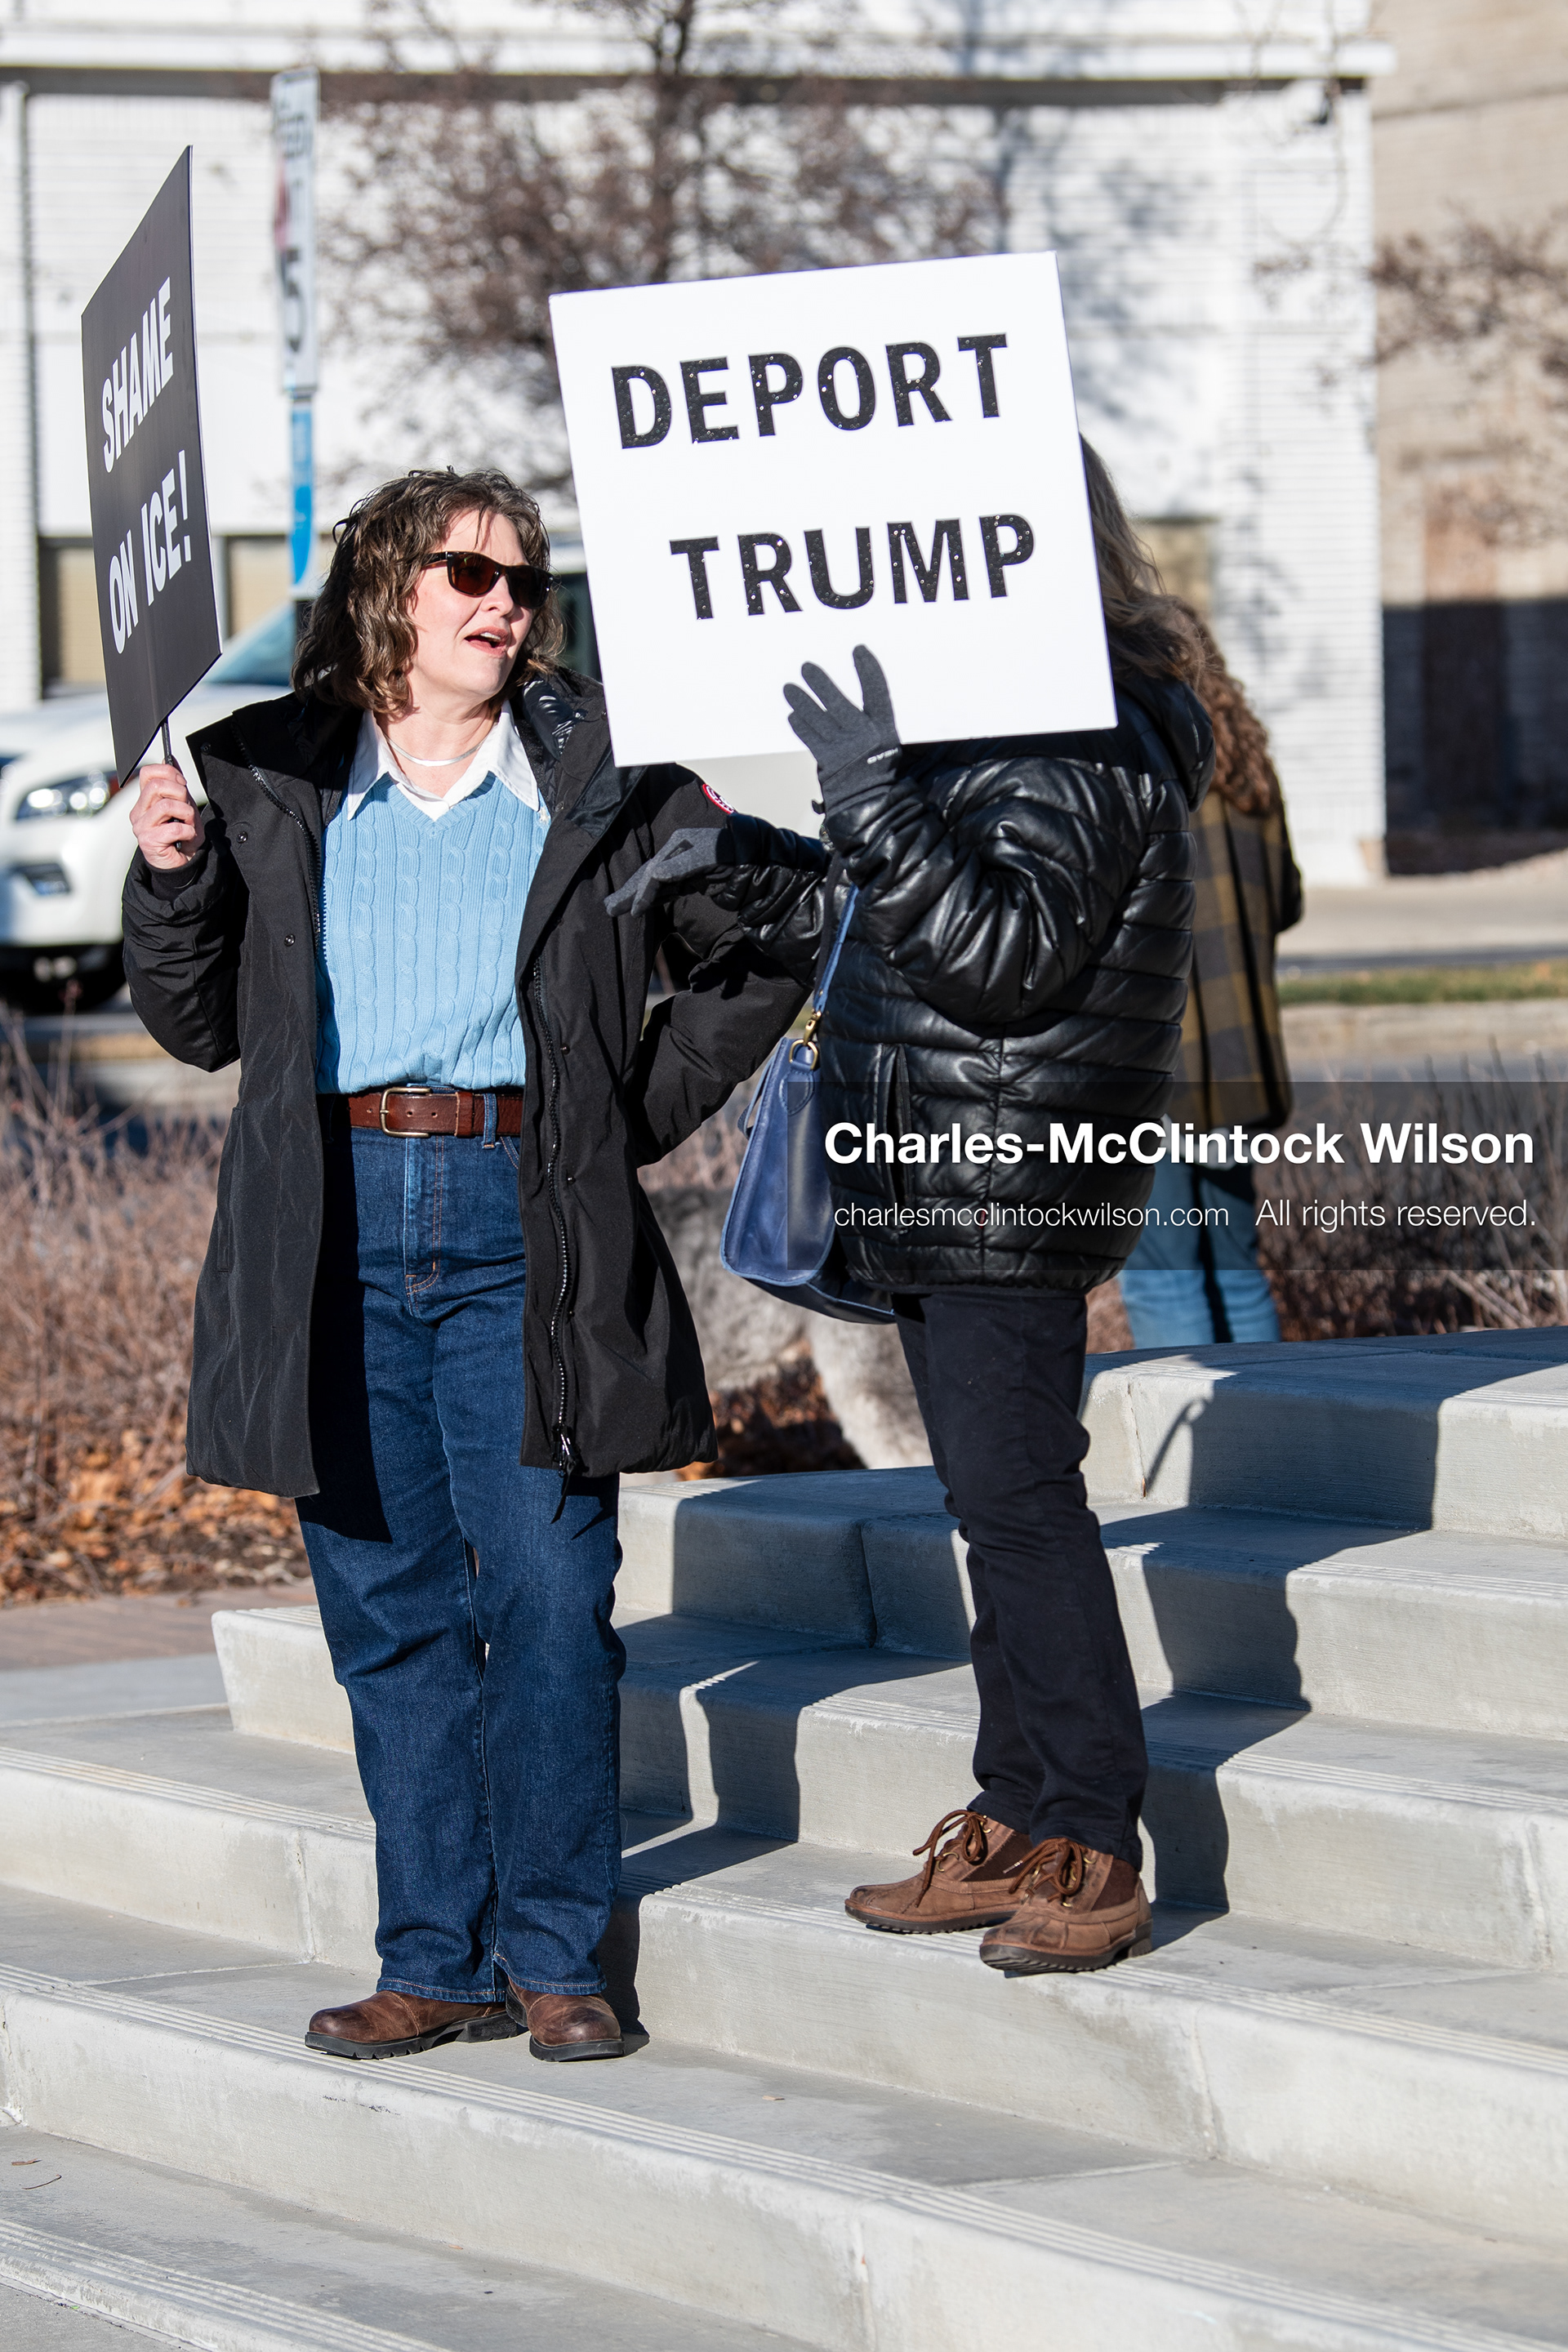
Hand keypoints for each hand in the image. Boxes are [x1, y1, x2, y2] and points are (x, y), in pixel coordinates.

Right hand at [130, 761, 205, 871]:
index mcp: (144, 801)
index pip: (148, 773)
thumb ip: (176, 783)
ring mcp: (141, 827)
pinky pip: (174, 827)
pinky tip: (186, 836)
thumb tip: (170, 758)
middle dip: (180, 794)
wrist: (181, 864)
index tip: (182, 784)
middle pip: (157, 786)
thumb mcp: (183, 805)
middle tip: (187, 808)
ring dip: (187, 814)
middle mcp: (138, 812)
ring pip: (166, 805)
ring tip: (188, 824)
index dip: (168, 773)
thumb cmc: (181, 837)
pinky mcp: (148, 841)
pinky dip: (188, 831)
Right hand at [605, 826, 731, 918]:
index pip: (654, 870)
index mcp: (680, 843)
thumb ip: (683, 866)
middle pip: (649, 875)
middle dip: (631, 893)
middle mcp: (678, 852)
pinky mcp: (691, 879)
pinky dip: (654, 898)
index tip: (634, 909)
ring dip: (638, 897)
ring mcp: (684, 867)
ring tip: (615, 908)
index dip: (642, 890)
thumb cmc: (736, 854)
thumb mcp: (710, 857)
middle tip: (610, 908)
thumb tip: (655, 873)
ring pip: (656, 884)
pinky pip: (667, 889)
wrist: (761, 859)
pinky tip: (642, 906)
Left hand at [782, 644, 900, 817]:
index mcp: (885, 729)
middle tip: (806, 667)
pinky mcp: (829, 761)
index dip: (868, 670)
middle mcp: (864, 736)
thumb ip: (875, 722)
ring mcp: (845, 749)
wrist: (871, 803)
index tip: (858, 650)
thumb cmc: (879, 771)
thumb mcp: (888, 744)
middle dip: (821, 683)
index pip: (877, 693)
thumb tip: (847, 701)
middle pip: (838, 702)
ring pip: (818, 718)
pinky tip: (793, 715)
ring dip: (802, 701)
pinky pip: (811, 738)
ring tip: (789, 688)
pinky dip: (801, 726)